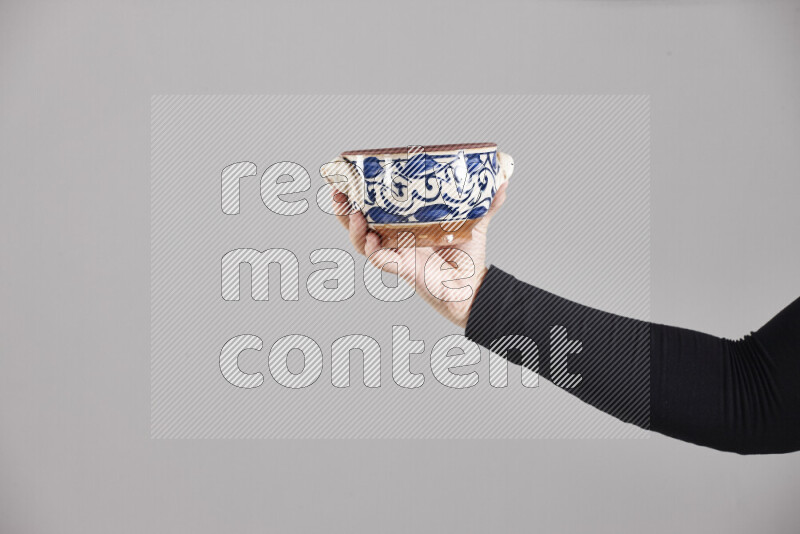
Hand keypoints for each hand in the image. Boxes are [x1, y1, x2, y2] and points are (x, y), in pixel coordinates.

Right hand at [331, 154, 511, 328]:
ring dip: (350, 226)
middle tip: (337, 189)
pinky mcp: (400, 267)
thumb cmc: (467, 257)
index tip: (350, 175)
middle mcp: (395, 237)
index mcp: (405, 224)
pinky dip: (370, 249)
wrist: (473, 286)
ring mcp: (395, 252)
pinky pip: (378, 259)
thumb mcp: (475, 223)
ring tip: (350, 211)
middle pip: (359, 221)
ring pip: (360, 240)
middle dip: (343, 207)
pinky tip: (368, 238)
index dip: (360, 192)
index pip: (377, 206)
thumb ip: (486, 203)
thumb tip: (503, 180)